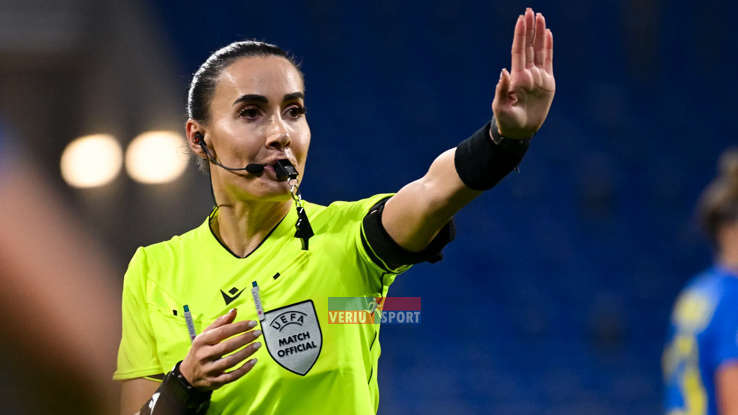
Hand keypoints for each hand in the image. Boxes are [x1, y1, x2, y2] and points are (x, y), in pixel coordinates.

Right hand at [179, 308, 261, 389]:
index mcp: (201, 341)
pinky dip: (244, 369)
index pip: (222, 332)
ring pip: (230, 361)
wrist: (188, 375)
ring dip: (246, 353)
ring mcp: (209, 370)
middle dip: (244, 339)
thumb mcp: (205, 335)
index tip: (252, 323)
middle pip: (227, 346)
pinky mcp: (215, 381)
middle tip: (257, 333)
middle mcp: (204, 355)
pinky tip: (253, 361)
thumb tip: (234, 311)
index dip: (239, 327)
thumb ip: (220, 323)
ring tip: (257, 345)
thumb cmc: (200, 350)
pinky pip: (232, 376)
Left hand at [492, 7, 554, 138]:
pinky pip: (548, 61)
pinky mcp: (547, 83)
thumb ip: (501, 90)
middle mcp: (527, 73)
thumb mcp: (500, 107)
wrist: (519, 131)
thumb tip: (504, 71)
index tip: (520, 19)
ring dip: (539, 34)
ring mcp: (538, 77)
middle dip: (529, 29)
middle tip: (530, 11)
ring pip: (539, 50)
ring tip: (540, 17)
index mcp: (516, 77)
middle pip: (529, 46)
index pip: (518, 51)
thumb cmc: (507, 121)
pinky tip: (548, 34)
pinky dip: (549, 47)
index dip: (519, 35)